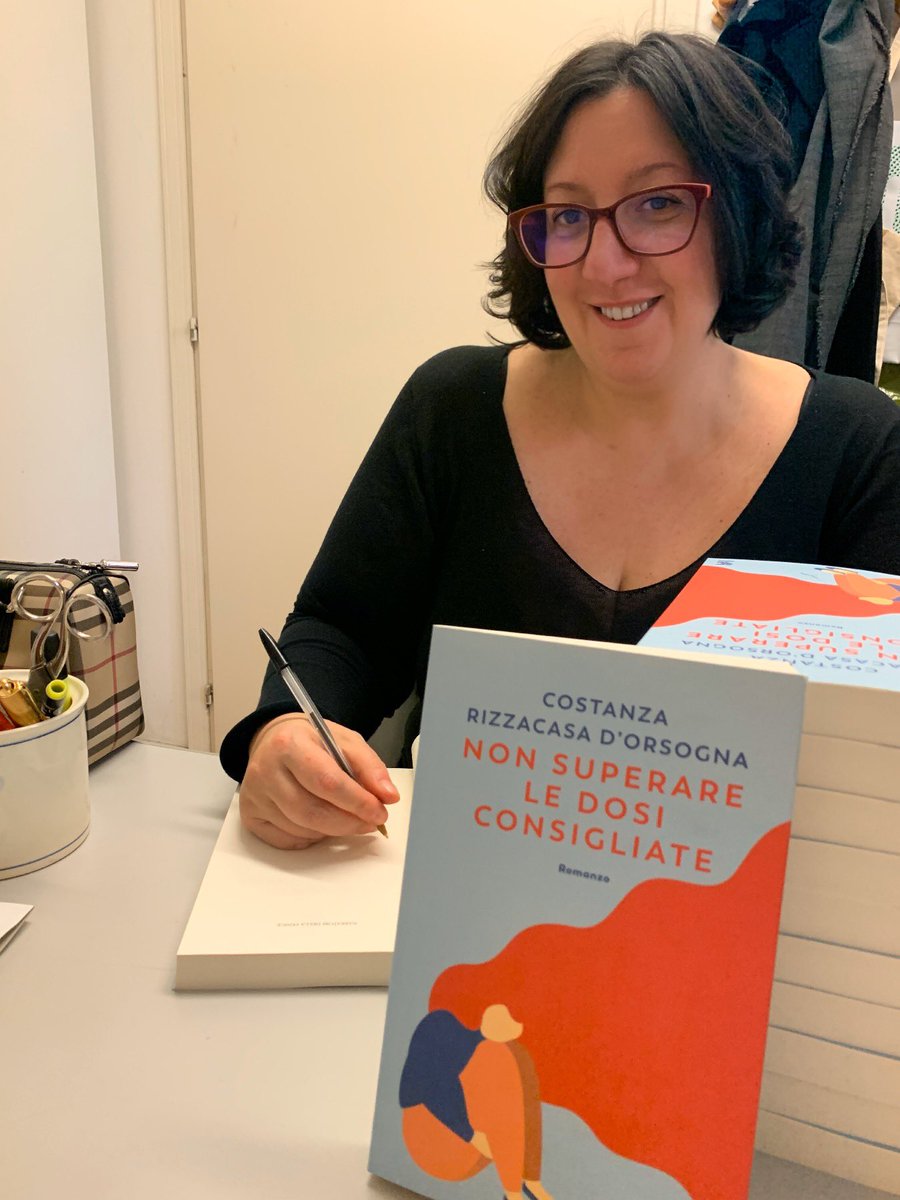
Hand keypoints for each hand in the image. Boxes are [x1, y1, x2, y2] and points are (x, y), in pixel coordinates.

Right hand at [239, 713, 399, 848]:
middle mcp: (265, 770)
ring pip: (302, 829)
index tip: (379, 812)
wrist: (275, 740)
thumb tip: (387, 796)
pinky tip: (320, 822)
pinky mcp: (250, 816)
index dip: (357, 802)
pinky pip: (288, 840)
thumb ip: (369, 767)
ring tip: (345, 817)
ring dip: (332, 830)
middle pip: (312, 812)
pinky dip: (311, 837)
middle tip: (370, 823)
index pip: (326, 781)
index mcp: (289, 744)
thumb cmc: (312, 741)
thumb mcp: (345, 741)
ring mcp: (254, 795)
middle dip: (348, 823)